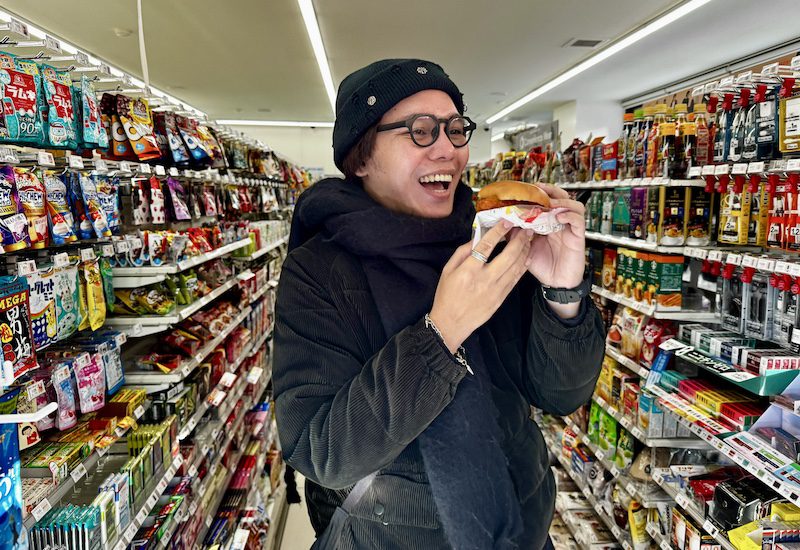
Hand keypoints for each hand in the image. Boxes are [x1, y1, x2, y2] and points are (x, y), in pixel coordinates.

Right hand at [429, 221, 531, 352]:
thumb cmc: (447, 295)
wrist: (452, 323)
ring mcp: (495, 290)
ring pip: (515, 266)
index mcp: (468, 270)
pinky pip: (515, 279)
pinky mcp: (501, 298)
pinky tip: (526, 256)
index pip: (486, 246)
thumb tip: (476, 238)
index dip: (498, 232)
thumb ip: (462, 252)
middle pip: (508, 255)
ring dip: (524, 251)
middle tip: (525, 229)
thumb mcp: (447, 270)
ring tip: (529, 239)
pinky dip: (523, 266)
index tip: (507, 221)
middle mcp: (484, 279)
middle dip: (519, 240)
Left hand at [526, 185, 585, 288]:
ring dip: (562, 201)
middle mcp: (560, 223)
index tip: (527, 187)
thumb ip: (516, 234)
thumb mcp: (524, 248)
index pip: (547, 200)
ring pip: (574, 205)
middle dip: (551, 191)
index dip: (539, 192)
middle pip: (562, 197)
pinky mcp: (577, 237)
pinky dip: (569, 215)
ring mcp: (570, 229)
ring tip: (550, 202)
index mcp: (548, 222)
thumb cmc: (542, 266)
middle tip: (539, 188)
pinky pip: (578, 221)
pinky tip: (559, 216)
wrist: (555, 283)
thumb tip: (504, 221)